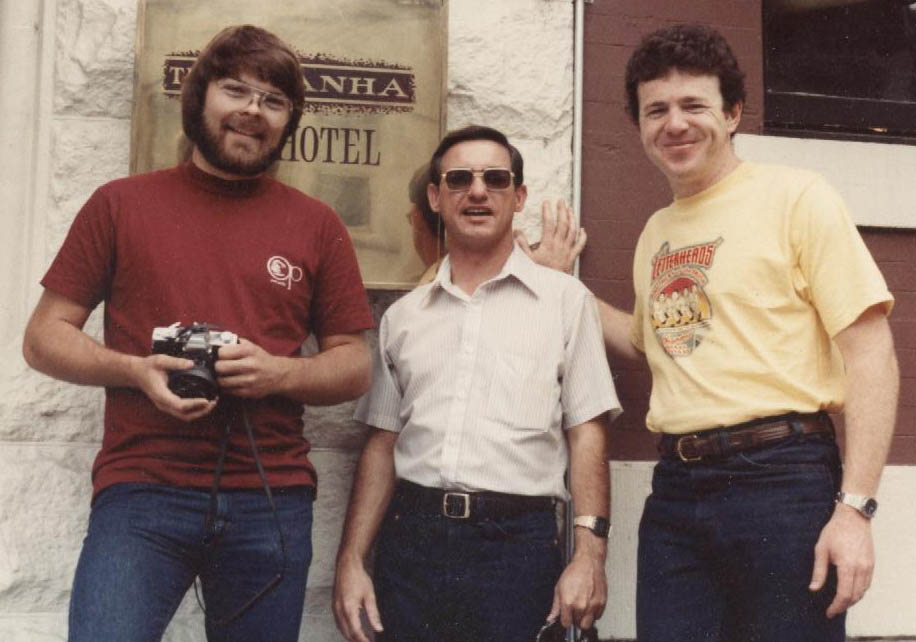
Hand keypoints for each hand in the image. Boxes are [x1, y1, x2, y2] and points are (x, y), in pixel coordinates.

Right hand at [132, 354, 216, 421]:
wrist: (137, 373)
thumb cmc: (148, 367)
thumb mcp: (160, 360)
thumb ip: (175, 362)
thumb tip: (191, 364)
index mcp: (161, 394)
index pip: (179, 405)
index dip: (194, 404)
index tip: (206, 400)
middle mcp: (163, 404)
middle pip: (184, 415)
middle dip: (201, 411)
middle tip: (213, 402)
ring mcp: (166, 406)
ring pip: (184, 416)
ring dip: (199, 413)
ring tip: (212, 403)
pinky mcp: (169, 405)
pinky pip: (183, 413)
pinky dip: (195, 410)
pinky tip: (204, 403)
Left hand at [214, 339, 287, 398]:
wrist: (279, 375)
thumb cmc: (261, 359)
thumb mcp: (251, 346)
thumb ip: (234, 343)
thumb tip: (215, 344)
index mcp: (249, 351)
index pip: (221, 353)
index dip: (218, 354)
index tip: (221, 356)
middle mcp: (250, 365)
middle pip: (220, 367)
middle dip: (217, 367)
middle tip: (221, 367)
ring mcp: (249, 380)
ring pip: (222, 381)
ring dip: (221, 378)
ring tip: (225, 375)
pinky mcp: (249, 392)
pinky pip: (228, 391)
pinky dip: (227, 387)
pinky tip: (232, 382)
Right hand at [333, 557, 383, 641]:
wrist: (347, 566)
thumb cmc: (359, 578)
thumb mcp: (369, 595)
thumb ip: (373, 614)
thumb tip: (379, 629)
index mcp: (349, 609)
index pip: (355, 631)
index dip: (363, 640)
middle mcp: (339, 610)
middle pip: (347, 633)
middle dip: (357, 640)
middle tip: (368, 641)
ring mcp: (335, 608)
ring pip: (341, 629)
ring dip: (350, 636)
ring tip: (362, 638)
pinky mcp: (334, 606)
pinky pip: (338, 623)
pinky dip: (345, 629)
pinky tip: (353, 629)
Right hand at [515, 200, 586, 273]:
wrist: (551, 288)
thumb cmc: (538, 274)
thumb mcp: (526, 260)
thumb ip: (521, 245)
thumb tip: (517, 232)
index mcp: (548, 245)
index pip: (549, 224)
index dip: (548, 212)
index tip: (546, 202)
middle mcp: (559, 246)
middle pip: (563, 224)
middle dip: (562, 210)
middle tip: (561, 201)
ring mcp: (567, 251)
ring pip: (573, 231)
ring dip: (572, 218)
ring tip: (570, 209)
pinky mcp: (572, 257)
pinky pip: (580, 245)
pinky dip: (582, 236)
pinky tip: (582, 229)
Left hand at [548, 546, 606, 629]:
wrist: (589, 563)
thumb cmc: (574, 572)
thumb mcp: (559, 588)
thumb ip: (556, 606)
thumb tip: (551, 618)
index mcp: (568, 603)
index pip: (566, 624)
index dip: (565, 620)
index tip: (566, 616)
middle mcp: (581, 606)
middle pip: (577, 625)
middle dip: (575, 619)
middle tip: (574, 610)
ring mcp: (592, 606)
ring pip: (588, 624)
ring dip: (584, 618)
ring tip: (582, 607)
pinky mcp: (602, 603)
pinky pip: (597, 617)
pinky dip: (594, 613)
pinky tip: (590, 603)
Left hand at [809, 503, 874, 617]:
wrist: (853, 517)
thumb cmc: (834, 531)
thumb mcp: (821, 549)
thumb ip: (818, 571)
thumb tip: (813, 589)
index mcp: (847, 566)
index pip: (844, 594)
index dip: (836, 606)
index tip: (829, 612)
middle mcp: (861, 568)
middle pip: (855, 596)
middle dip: (844, 606)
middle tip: (833, 610)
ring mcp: (869, 566)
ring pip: (863, 591)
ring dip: (852, 600)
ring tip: (840, 603)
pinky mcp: (872, 563)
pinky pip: (867, 583)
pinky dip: (859, 591)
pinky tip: (850, 591)